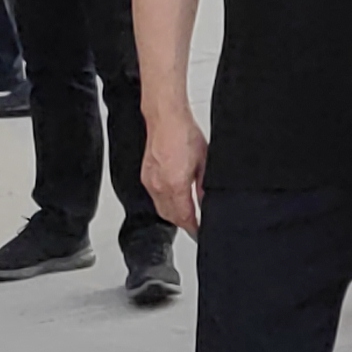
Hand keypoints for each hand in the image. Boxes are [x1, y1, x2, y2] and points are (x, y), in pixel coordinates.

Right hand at [143, 107, 205, 232]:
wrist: (165, 119)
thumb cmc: (184, 134)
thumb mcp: (204, 162)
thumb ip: (204, 187)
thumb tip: (206, 202)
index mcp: (175, 185)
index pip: (184, 217)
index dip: (194, 228)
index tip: (200, 232)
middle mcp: (159, 186)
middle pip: (171, 217)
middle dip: (183, 223)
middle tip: (195, 225)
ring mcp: (150, 182)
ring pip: (161, 209)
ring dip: (173, 215)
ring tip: (186, 214)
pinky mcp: (145, 176)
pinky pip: (155, 198)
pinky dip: (165, 204)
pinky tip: (174, 199)